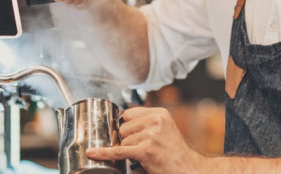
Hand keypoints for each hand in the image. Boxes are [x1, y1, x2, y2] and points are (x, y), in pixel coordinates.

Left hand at [86, 107, 208, 173]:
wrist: (187, 169)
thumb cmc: (174, 153)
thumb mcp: (165, 129)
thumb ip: (146, 123)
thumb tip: (120, 125)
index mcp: (159, 113)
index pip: (128, 114)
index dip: (127, 126)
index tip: (131, 134)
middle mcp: (156, 121)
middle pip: (123, 127)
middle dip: (128, 140)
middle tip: (143, 149)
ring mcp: (151, 136)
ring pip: (122, 141)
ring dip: (130, 151)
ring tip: (147, 156)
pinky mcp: (146, 151)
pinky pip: (118, 151)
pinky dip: (104, 153)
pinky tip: (93, 153)